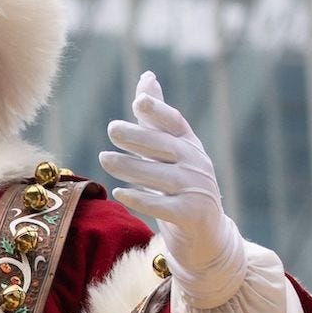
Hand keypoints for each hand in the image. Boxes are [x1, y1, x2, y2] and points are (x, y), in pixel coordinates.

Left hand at [99, 71, 247, 307]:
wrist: (206, 235)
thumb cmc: (182, 186)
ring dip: (131, 167)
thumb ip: (156, 118)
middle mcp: (197, 165)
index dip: (159, 111)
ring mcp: (197, 191)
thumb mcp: (173, 151)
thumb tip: (147, 77)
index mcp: (190, 146)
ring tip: (105, 159)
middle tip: (112, 129)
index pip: (175, 124)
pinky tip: (120, 192)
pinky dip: (141, 199)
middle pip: (166, 147)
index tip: (139, 102)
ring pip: (160, 176)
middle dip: (139, 137)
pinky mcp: (191, 216)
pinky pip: (163, 205)